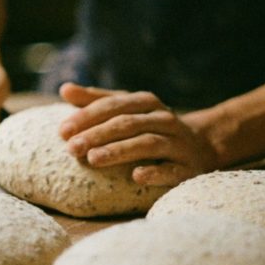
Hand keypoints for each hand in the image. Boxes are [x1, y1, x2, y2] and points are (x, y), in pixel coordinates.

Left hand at [57, 83, 217, 185]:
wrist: (202, 144)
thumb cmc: (152, 126)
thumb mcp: (128, 109)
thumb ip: (97, 100)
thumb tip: (65, 89)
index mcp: (146, 102)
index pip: (114, 105)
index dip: (87, 116)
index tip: (62, 130)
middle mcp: (163, 118)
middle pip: (127, 124)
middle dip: (97, 135)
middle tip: (71, 148)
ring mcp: (177, 142)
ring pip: (147, 144)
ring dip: (119, 151)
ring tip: (93, 160)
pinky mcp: (188, 167)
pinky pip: (172, 170)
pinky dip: (155, 172)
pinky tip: (137, 176)